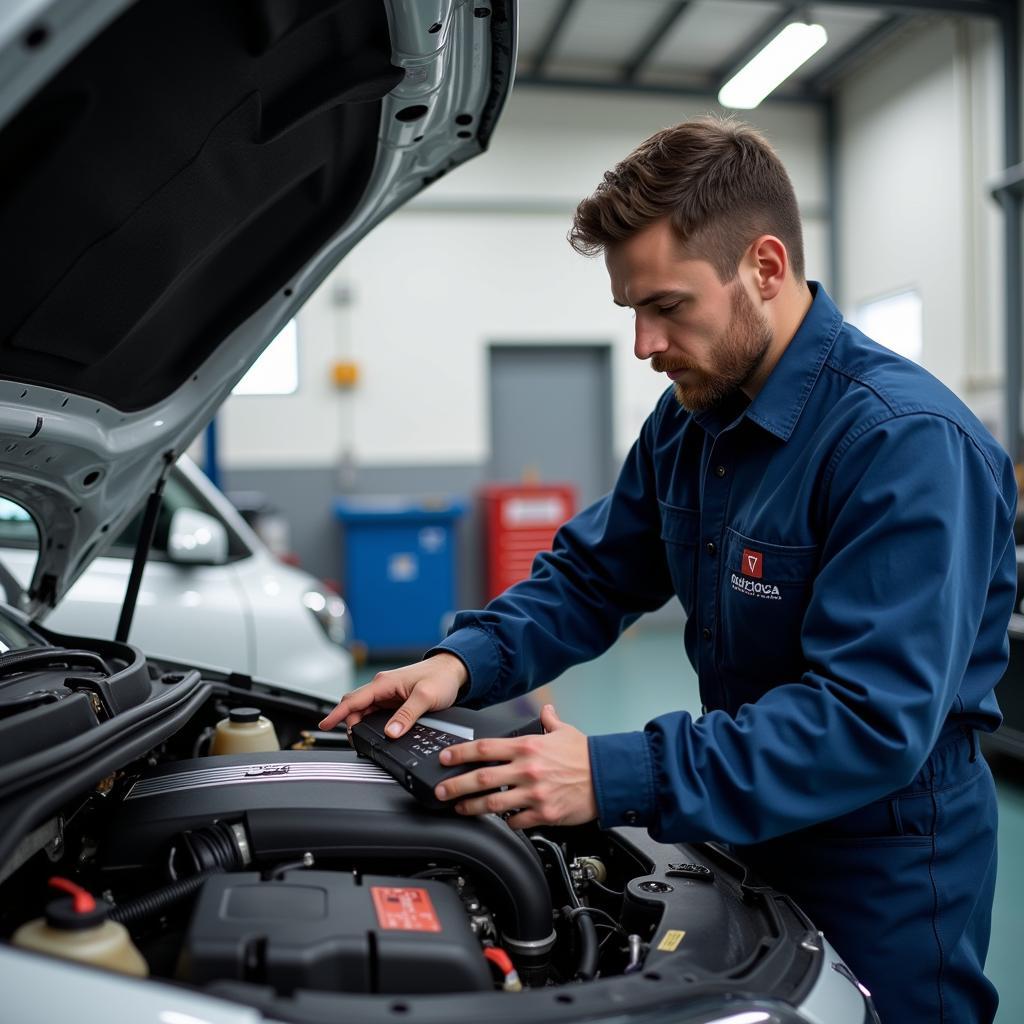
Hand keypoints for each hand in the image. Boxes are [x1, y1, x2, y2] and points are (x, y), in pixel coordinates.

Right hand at [318, 652, 467, 735]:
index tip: (324, 724)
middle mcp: (383, 687)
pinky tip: (373, 732)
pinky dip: (371, 723)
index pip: (353, 699)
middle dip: (348, 723)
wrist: (454, 670)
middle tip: (353, 742)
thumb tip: (391, 732)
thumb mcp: (426, 697)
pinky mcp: (394, 700)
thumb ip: (407, 715)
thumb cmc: (441, 677)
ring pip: (365, 710)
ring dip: (360, 724)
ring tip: (362, 740)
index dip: (337, 714)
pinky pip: (376, 712)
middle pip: (356, 706)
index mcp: (385, 683)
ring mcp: (388, 694)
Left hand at [433, 704, 597, 829]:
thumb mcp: (565, 732)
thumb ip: (549, 722)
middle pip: (482, 778)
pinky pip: (516, 821)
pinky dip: (506, 821)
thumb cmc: (586, 755)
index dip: (460, 753)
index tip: (445, 758)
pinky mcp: (543, 813)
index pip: (485, 748)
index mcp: (528, 747)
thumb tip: (546, 711)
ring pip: (493, 803)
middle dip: (456, 785)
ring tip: (460, 808)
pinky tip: (501, 820)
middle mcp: (526, 769)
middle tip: (441, 791)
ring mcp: (533, 793)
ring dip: (473, 807)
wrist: (608, 777)